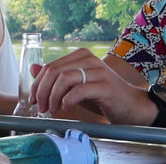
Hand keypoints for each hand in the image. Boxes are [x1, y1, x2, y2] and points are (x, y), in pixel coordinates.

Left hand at [29, 48, 152, 124]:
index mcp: (81, 56)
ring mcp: (98, 71)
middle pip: (54, 71)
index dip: (37, 84)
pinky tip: (66, 109)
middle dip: (42, 91)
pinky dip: (67, 101)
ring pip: (64, 79)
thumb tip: (33, 68)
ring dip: (53, 97)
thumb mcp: (75, 86)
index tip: (34, 100)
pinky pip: (78, 91)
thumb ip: (56, 77)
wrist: (133, 106)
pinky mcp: (105, 86)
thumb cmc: (102, 96)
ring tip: (53, 109)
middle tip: (41, 107)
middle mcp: (89, 59)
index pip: (50, 66)